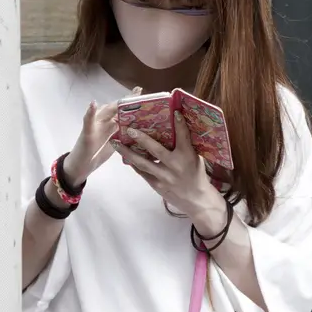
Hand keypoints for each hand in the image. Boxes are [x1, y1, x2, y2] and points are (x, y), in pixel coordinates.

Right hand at [62, 87, 141, 184]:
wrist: (82, 166)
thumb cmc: (99, 153)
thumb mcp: (116, 142)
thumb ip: (125, 134)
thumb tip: (141, 129)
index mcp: (111, 122)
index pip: (122, 109)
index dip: (131, 100)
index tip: (141, 91)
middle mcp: (103, 120)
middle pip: (116, 108)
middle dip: (127, 100)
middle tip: (138, 90)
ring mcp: (95, 125)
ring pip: (104, 111)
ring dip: (114, 105)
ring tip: (122, 99)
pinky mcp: (87, 133)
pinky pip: (88, 121)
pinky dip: (90, 112)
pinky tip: (92, 104)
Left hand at [112, 111, 225, 231]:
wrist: (196, 200)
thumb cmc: (196, 175)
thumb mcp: (196, 158)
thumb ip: (186, 145)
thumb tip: (175, 126)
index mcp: (187, 156)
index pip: (183, 136)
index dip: (179, 124)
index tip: (175, 112)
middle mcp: (174, 165)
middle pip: (155, 150)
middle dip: (141, 139)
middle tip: (129, 129)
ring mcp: (163, 176)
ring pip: (142, 163)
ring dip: (127, 152)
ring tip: (115, 143)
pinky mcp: (156, 185)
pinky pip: (142, 172)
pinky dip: (133, 163)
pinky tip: (124, 156)